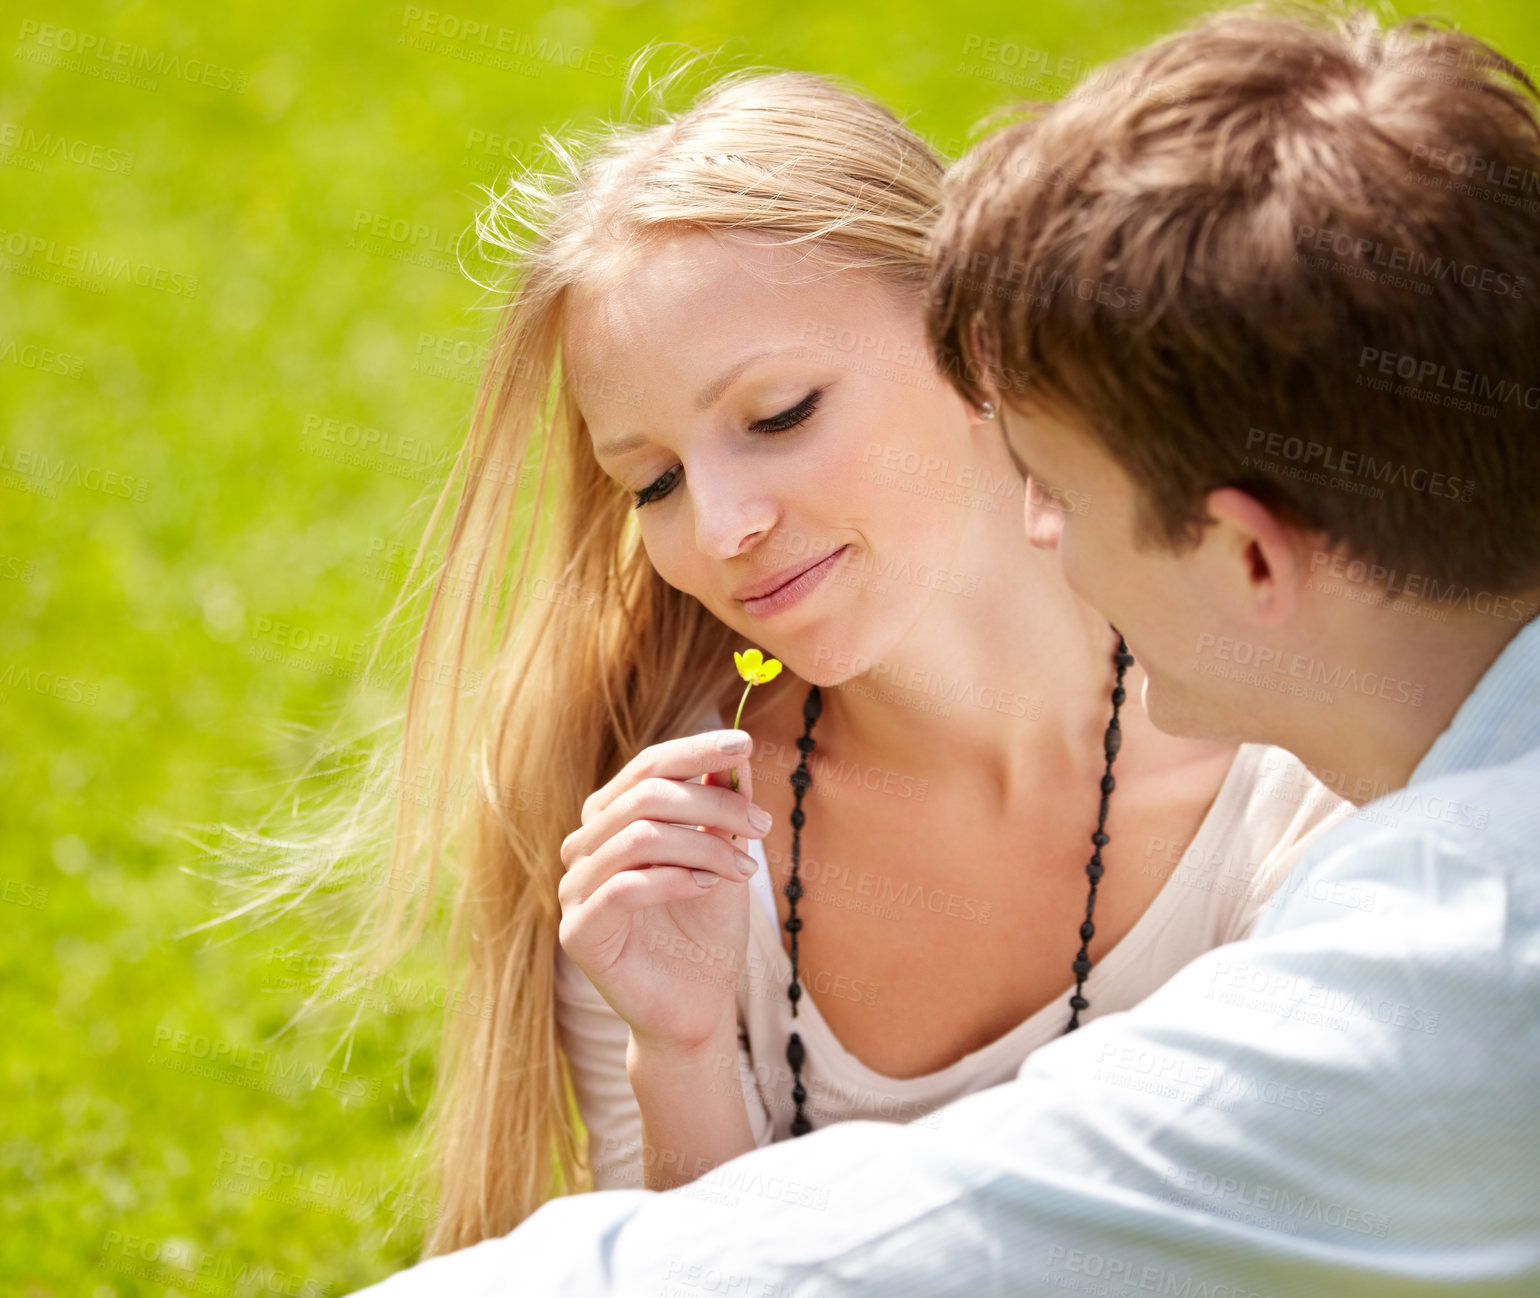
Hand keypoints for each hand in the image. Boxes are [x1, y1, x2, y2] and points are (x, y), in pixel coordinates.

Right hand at [558, 730, 771, 1055]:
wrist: (698, 1007)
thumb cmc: (706, 930)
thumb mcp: (722, 855)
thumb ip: (721, 805)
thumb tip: (736, 754)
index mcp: (611, 819)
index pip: (647, 766)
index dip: (696, 749)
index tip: (746, 743)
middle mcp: (584, 846)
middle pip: (645, 794)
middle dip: (713, 802)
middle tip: (762, 825)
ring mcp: (574, 888)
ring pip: (639, 836)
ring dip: (704, 845)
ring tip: (745, 868)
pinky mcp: (578, 931)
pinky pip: (624, 887)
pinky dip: (676, 879)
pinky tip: (710, 887)